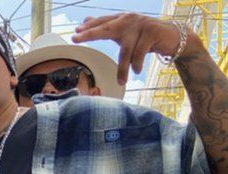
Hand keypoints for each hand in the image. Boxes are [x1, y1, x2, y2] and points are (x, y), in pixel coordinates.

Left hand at [73, 14, 187, 84]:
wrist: (172, 37)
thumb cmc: (144, 36)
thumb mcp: (125, 32)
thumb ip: (107, 27)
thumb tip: (86, 20)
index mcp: (121, 19)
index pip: (101, 22)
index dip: (88, 28)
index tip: (74, 33)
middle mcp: (129, 19)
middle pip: (106, 28)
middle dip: (90, 34)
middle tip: (75, 39)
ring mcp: (141, 24)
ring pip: (125, 49)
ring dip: (123, 68)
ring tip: (121, 81)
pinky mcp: (152, 31)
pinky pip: (139, 53)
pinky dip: (137, 64)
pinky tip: (137, 71)